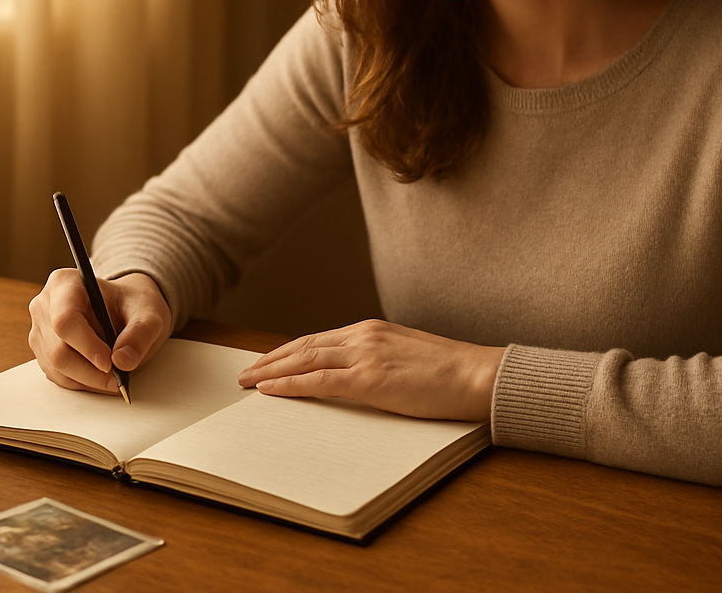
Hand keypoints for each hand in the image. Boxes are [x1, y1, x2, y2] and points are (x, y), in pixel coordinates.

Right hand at [27, 269, 172, 394]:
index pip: (65, 320)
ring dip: (87, 380)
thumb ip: (140, 334)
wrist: (125, 309)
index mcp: (65, 283)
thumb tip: (122, 361)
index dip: (86, 346)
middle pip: (58, 349)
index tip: (110, 363)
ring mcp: (41, 330)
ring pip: (56, 367)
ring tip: (114, 378)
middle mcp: (45, 305)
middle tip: (117, 379)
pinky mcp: (43, 352)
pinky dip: (81, 382)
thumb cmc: (132, 305)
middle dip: (90, 371)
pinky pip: (57, 376)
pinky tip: (100, 376)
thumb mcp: (148, 314)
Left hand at [236, 319, 504, 420]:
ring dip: (270, 371)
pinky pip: (319, 381)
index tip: (266, 361)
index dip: (287, 351)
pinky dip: (290, 385)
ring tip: (247, 382)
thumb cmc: (450, 373)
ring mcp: (365, 355)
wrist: (477, 374)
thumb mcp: (406, 358)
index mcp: (371, 330)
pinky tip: (270, 391)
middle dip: (270, 359)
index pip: (317, 339)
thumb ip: (379, 361)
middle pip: (303, 345)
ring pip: (304, 360)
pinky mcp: (370, 378)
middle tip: (244, 372)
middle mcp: (363, 336)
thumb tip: (358, 378)